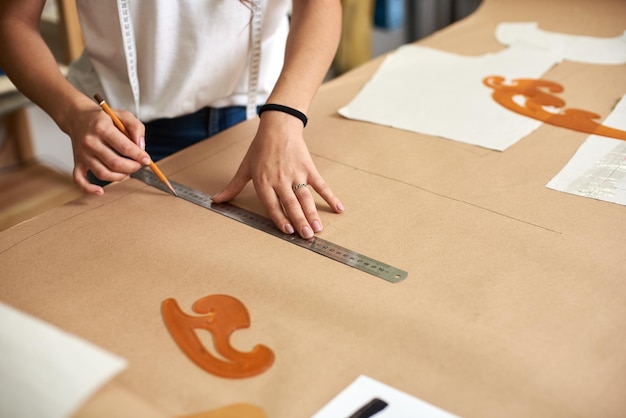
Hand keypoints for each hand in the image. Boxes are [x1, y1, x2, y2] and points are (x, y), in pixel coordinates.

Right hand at [68, 105, 149, 194]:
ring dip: (120, 177)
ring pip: (103, 174)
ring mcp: (82, 154)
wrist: (77, 117)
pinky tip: (100, 191)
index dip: (139, 156)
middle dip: (132, 167)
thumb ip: (136, 127)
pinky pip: (80, 180)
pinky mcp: (77, 162)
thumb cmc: (103, 118)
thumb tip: (141, 146)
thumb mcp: (123, 115)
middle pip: (115, 163)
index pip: (125, 147)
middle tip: (138, 165)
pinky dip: (89, 189)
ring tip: (127, 171)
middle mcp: (90, 142)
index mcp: (102, 128)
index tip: (147, 160)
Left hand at [212, 111, 343, 238]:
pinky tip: (338, 208)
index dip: (280, 218)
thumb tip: (216, 200)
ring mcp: (296, 174)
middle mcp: (280, 180)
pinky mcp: (308, 169)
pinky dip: (330, 197)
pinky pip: (321, 185)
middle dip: (300, 221)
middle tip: (307, 236)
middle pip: (291, 204)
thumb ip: (233, 187)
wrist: (278, 126)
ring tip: (318, 228)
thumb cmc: (260, 148)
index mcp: (264, 181)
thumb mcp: (245, 168)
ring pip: (305, 197)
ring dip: (313, 213)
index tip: (288, 231)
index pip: (272, 204)